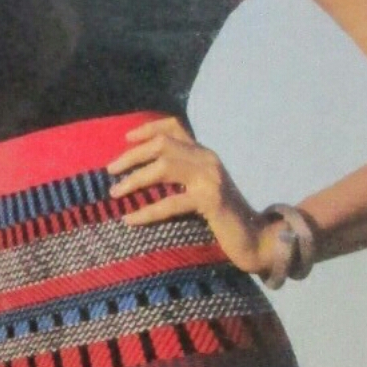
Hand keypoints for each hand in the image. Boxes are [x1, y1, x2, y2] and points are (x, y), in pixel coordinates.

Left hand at [106, 117, 271, 272]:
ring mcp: (211, 178)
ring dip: (135, 179)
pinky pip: (171, 202)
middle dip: (132, 155)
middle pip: (163, 144)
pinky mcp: (211, 200)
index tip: (126, 138)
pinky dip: (147, 211)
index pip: (175, 127)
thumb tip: (144, 177)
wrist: (255, 239)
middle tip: (110, 170)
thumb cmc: (224, 219)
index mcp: (205, 154)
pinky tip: (131, 219)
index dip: (149, 128)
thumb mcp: (202, 190)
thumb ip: (183, 177)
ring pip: (164, 167)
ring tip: (115, 193)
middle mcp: (208, 159)